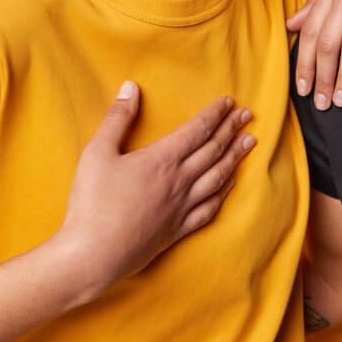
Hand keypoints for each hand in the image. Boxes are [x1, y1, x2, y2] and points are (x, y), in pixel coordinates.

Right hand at [55, 81, 253, 292]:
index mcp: (162, 160)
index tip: (229, 102)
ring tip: (250, 143)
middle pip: (213, 150)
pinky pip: (210, 208)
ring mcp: (182, 208)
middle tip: (247, 116)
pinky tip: (230, 184)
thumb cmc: (92, 203)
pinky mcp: (178, 230)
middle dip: (231, 130)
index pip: (197, 130)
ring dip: (235, 157)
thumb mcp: (97, 153)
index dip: (214, 114)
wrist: (93, 255)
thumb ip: (117, 118)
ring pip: (218, 177)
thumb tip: (130, 87)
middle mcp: (179, 182)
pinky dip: (224, 192)